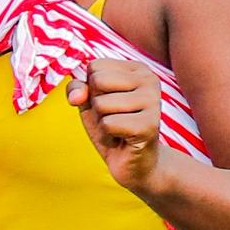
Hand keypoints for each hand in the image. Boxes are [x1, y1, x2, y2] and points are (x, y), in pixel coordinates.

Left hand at [63, 52, 166, 197]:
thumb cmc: (112, 128)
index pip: (95, 66)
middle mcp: (150, 80)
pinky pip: (108, 123)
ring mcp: (153, 101)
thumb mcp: (89, 103)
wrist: (135, 163)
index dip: (91, 89)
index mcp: (138, 69)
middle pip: (98, 81)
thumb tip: (77, 96)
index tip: (109, 103)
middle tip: (114, 118)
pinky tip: (123, 139)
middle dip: (96, 105)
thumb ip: (77, 89)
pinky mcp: (149, 125)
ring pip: (101, 103)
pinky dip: (108, 136)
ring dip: (102, 122)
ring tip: (119, 129)